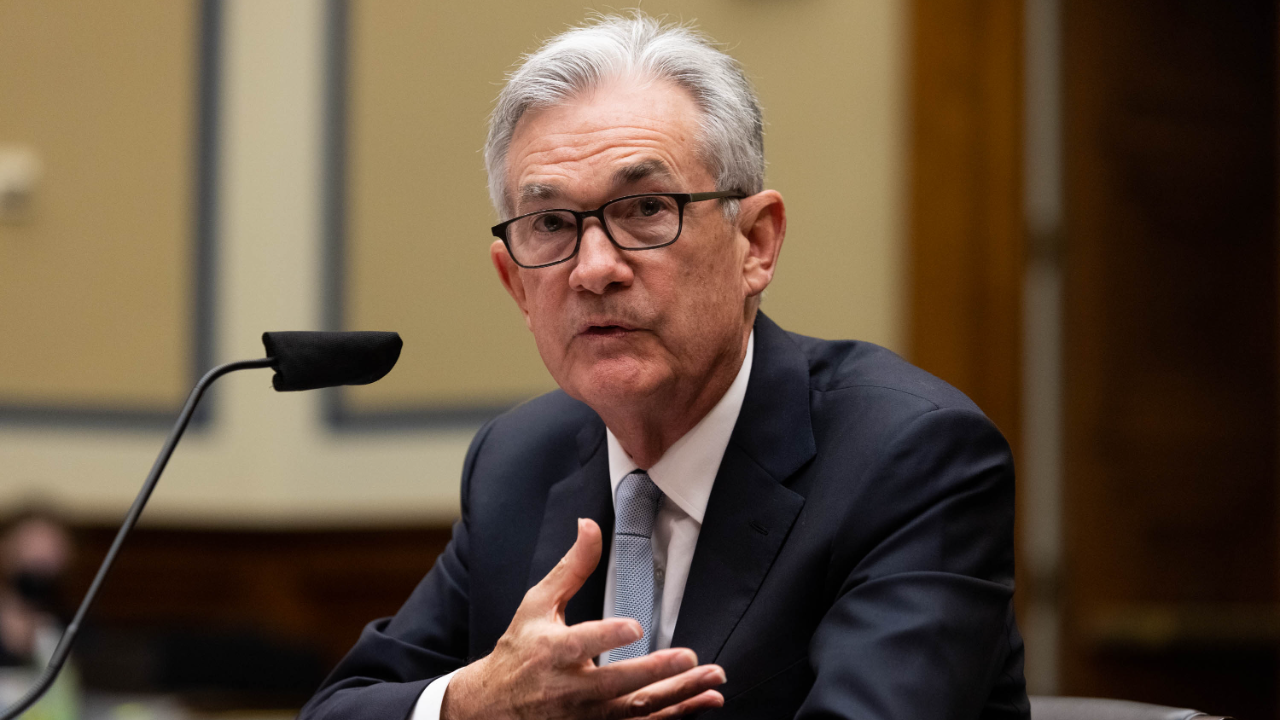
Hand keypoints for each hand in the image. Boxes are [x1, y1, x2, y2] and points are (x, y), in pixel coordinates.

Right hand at [441, 518, 725, 719]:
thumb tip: (590, 525)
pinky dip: (675, 716)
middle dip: (656, 672)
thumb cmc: (520, 649)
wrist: (494, 707)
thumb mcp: (538, 604)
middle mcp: (570, 689)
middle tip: (690, 658)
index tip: (635, 627)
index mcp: (552, 651)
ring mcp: (586, 716)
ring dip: (679, 697)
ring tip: (713, 681)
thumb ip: (572, 568)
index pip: (582, 644)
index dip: (607, 636)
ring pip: (638, 710)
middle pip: (618, 684)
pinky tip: (705, 702)